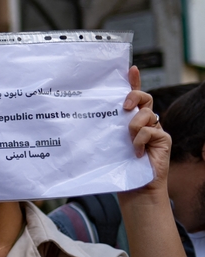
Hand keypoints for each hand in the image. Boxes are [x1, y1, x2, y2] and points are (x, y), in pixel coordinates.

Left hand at [121, 66, 168, 195]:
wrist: (135, 188)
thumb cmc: (118, 166)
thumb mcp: (109, 142)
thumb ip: (108, 127)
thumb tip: (92, 114)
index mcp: (130, 119)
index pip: (133, 96)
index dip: (134, 81)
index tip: (130, 68)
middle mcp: (144, 121)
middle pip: (144, 98)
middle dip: (134, 96)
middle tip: (123, 106)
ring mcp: (156, 129)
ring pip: (146, 114)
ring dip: (133, 126)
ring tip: (128, 141)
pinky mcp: (163, 139)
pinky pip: (150, 130)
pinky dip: (140, 140)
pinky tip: (136, 152)